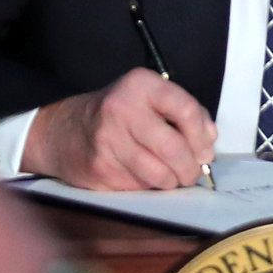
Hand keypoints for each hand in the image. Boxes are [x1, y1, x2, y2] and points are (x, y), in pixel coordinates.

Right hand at [21, 67, 216, 191]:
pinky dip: (149, 187)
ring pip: (159, 174)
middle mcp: (122, 108)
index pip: (186, 110)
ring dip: (172, 182)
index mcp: (141, 85)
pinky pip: (139, 187)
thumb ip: (183, 112)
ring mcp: (108, 140)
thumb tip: (209, 140)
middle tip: (191, 173)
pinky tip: (143, 176)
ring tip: (170, 177)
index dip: (202, 136)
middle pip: (174, 148)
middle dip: (190, 168)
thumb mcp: (148, 99)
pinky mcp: (99, 168)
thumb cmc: (118, 114)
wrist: (63, 131)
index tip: (205, 151)